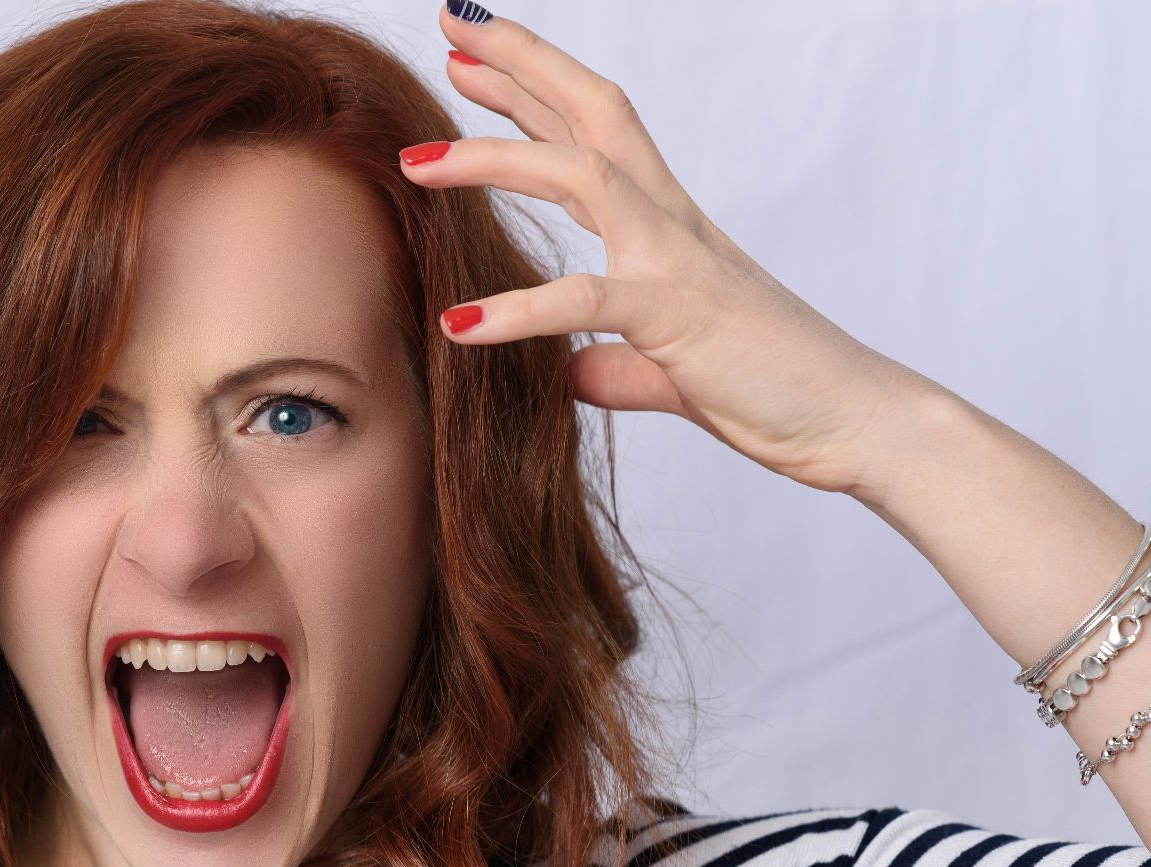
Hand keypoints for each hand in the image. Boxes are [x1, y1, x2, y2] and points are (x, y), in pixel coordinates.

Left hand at [404, 4, 946, 496]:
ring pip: (581, 173)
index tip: (472, 59)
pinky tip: (460, 325)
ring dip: (494, 160)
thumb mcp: (672, 371)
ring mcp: (677, 262)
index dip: (533, 90)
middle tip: (451, 23)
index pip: (593, 135)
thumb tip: (574, 373)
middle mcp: (672, 224)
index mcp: (670, 226)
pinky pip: (588, 302)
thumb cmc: (775, 388)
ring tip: (415, 163)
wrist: (857, 422)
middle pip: (591, 112)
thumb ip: (617, 364)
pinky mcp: (679, 318)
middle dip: (520, 63)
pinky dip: (520, 310)